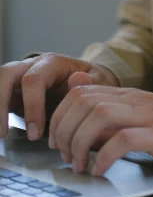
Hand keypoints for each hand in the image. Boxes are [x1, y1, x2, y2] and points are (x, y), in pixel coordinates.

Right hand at [0, 53, 118, 140]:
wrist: (86, 81)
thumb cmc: (92, 82)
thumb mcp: (99, 81)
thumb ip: (90, 84)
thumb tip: (77, 81)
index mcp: (52, 63)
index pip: (34, 79)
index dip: (31, 106)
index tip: (35, 132)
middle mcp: (31, 66)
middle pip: (6, 75)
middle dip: (1, 103)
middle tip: (3, 134)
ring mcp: (19, 77)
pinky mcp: (12, 91)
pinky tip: (0, 131)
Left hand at [48, 86, 152, 176]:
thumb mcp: (150, 114)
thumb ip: (118, 107)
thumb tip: (80, 94)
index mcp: (133, 94)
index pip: (83, 92)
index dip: (61, 115)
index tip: (58, 141)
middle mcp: (139, 99)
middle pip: (85, 101)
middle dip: (64, 130)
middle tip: (64, 156)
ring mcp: (152, 115)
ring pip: (99, 116)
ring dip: (80, 143)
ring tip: (80, 165)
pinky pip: (124, 140)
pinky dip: (105, 157)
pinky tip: (102, 171)